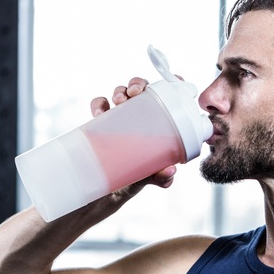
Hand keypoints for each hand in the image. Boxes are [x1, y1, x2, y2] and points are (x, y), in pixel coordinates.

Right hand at [89, 77, 177, 191]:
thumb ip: (161, 177)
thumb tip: (169, 171)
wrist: (110, 192)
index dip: (174, 83)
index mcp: (161, 124)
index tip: (174, 81)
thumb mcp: (152, 178)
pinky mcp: (104, 123)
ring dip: (120, 91)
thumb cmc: (137, 179)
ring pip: (122, 93)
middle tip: (135, 93)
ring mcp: (122, 118)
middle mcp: (142, 117)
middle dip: (138, 83)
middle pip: (143, 88)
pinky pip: (100, 106)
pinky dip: (99, 104)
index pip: (171, 97)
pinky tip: (100, 112)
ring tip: (119, 101)